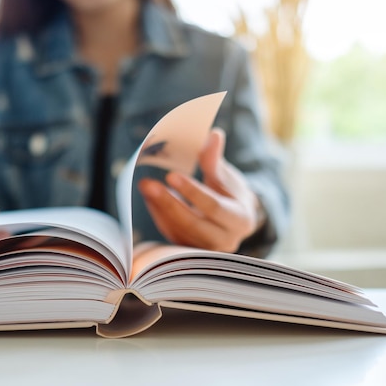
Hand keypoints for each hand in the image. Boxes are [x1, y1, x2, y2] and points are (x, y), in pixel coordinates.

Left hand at [137, 127, 264, 252]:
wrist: (233, 221)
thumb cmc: (231, 194)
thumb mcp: (228, 177)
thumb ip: (216, 160)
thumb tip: (213, 135)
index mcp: (240, 220)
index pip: (214, 207)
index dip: (192, 192)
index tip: (171, 175)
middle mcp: (225, 241)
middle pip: (193, 224)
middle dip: (168, 203)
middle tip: (147, 184)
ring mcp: (205, 250)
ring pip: (178, 231)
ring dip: (159, 208)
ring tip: (145, 186)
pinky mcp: (189, 250)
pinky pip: (170, 234)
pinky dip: (158, 215)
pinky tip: (149, 198)